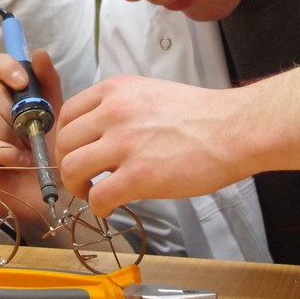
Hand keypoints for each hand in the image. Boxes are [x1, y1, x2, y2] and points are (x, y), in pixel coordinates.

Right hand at [0, 50, 66, 240]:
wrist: (52, 197)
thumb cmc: (52, 158)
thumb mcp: (57, 116)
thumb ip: (48, 84)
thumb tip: (39, 53)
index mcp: (4, 99)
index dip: (5, 68)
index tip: (23, 82)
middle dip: (17, 114)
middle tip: (32, 133)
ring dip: (11, 137)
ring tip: (28, 153)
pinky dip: (2, 152)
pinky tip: (19, 162)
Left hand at [55, 75, 255, 217]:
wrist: (235, 129)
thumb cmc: (201, 116)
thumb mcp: (150, 94)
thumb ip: (120, 108)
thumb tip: (99, 134)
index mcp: (115, 91)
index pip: (67, 114)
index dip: (64, 139)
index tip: (74, 153)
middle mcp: (114, 112)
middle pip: (64, 143)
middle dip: (66, 165)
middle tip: (82, 178)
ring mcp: (125, 143)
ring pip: (72, 169)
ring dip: (76, 187)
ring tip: (92, 193)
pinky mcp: (140, 175)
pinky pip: (99, 196)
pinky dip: (98, 207)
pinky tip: (111, 208)